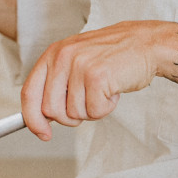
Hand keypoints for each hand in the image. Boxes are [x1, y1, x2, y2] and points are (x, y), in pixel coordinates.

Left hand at [21, 20, 177, 139]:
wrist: (147, 44)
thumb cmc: (113, 57)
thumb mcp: (76, 62)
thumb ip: (56, 85)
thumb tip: (41, 118)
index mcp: (53, 53)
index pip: (29, 92)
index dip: (32, 119)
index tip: (42, 133)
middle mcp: (63, 57)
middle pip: (51, 110)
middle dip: (70, 116)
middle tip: (88, 102)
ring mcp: (80, 65)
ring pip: (73, 113)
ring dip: (91, 110)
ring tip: (103, 90)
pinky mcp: (97, 76)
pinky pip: (94, 111)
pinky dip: (106, 108)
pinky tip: (113, 90)